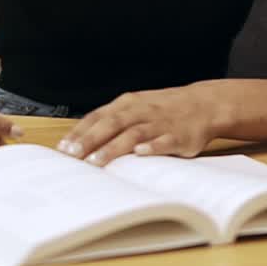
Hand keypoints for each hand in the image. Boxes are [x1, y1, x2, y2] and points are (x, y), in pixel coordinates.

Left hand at [56, 84, 231, 166]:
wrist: (204, 104)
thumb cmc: (163, 110)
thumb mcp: (136, 108)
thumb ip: (112, 122)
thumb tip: (81, 143)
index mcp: (127, 104)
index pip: (98, 117)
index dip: (79, 132)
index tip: (62, 149)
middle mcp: (141, 111)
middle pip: (111, 124)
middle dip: (90, 140)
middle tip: (72, 157)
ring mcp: (160, 123)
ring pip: (133, 134)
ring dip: (114, 148)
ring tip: (97, 161)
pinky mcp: (178, 136)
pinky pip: (164, 141)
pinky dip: (152, 147)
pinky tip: (140, 154)